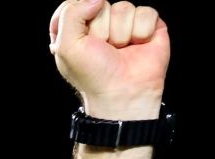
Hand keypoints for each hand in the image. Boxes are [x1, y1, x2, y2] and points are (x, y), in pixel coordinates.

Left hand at [49, 1, 168, 118]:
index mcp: (75, 30)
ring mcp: (124, 24)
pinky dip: (141, 31)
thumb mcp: (66, 46)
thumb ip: (70, 14)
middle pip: (99, 4)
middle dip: (101, 28)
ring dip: (121, 33)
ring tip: (121, 50)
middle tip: (104, 50)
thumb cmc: (93, 74)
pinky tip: (139, 45)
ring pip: (123, 7)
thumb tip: (96, 0)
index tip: (80, 40)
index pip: (72, 4)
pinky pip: (145, 11)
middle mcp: (99, 25)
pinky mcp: (147, 25)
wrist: (123, 93)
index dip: (76, 18)